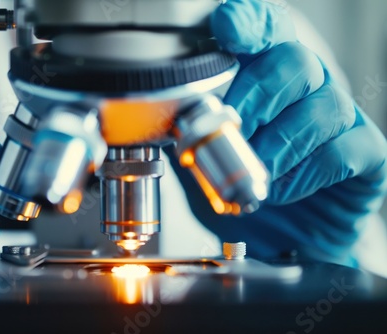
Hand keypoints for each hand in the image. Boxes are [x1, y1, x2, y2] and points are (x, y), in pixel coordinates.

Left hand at [165, 0, 386, 264]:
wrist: (281, 235)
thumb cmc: (244, 186)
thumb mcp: (207, 155)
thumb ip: (196, 128)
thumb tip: (172, 116)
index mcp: (267, 78)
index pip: (267, 33)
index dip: (250, 24)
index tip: (228, 28)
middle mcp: (307, 89)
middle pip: (295, 62)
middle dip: (257, 96)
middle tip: (236, 128)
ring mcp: (340, 119)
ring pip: (324, 106)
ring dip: (281, 141)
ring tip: (257, 168)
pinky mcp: (365, 153)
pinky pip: (344, 151)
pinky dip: (306, 173)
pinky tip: (282, 189)